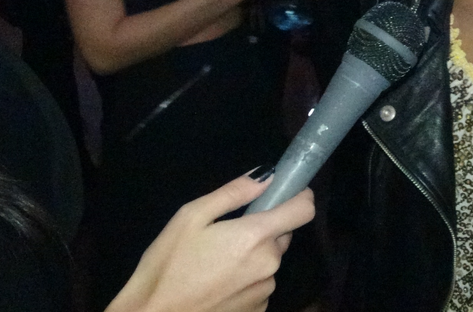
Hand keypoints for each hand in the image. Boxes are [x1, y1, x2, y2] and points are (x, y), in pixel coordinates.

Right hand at [106, 176, 314, 311]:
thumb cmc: (168, 264)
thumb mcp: (191, 217)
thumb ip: (233, 192)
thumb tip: (267, 174)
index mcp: (257, 236)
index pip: (304, 210)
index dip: (299, 196)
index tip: (285, 192)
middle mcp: (270, 264)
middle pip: (284, 235)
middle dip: (265, 228)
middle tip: (231, 230)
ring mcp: (266, 290)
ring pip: (271, 260)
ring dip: (255, 255)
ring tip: (218, 261)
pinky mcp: (258, 310)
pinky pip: (261, 283)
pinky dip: (248, 278)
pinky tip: (220, 282)